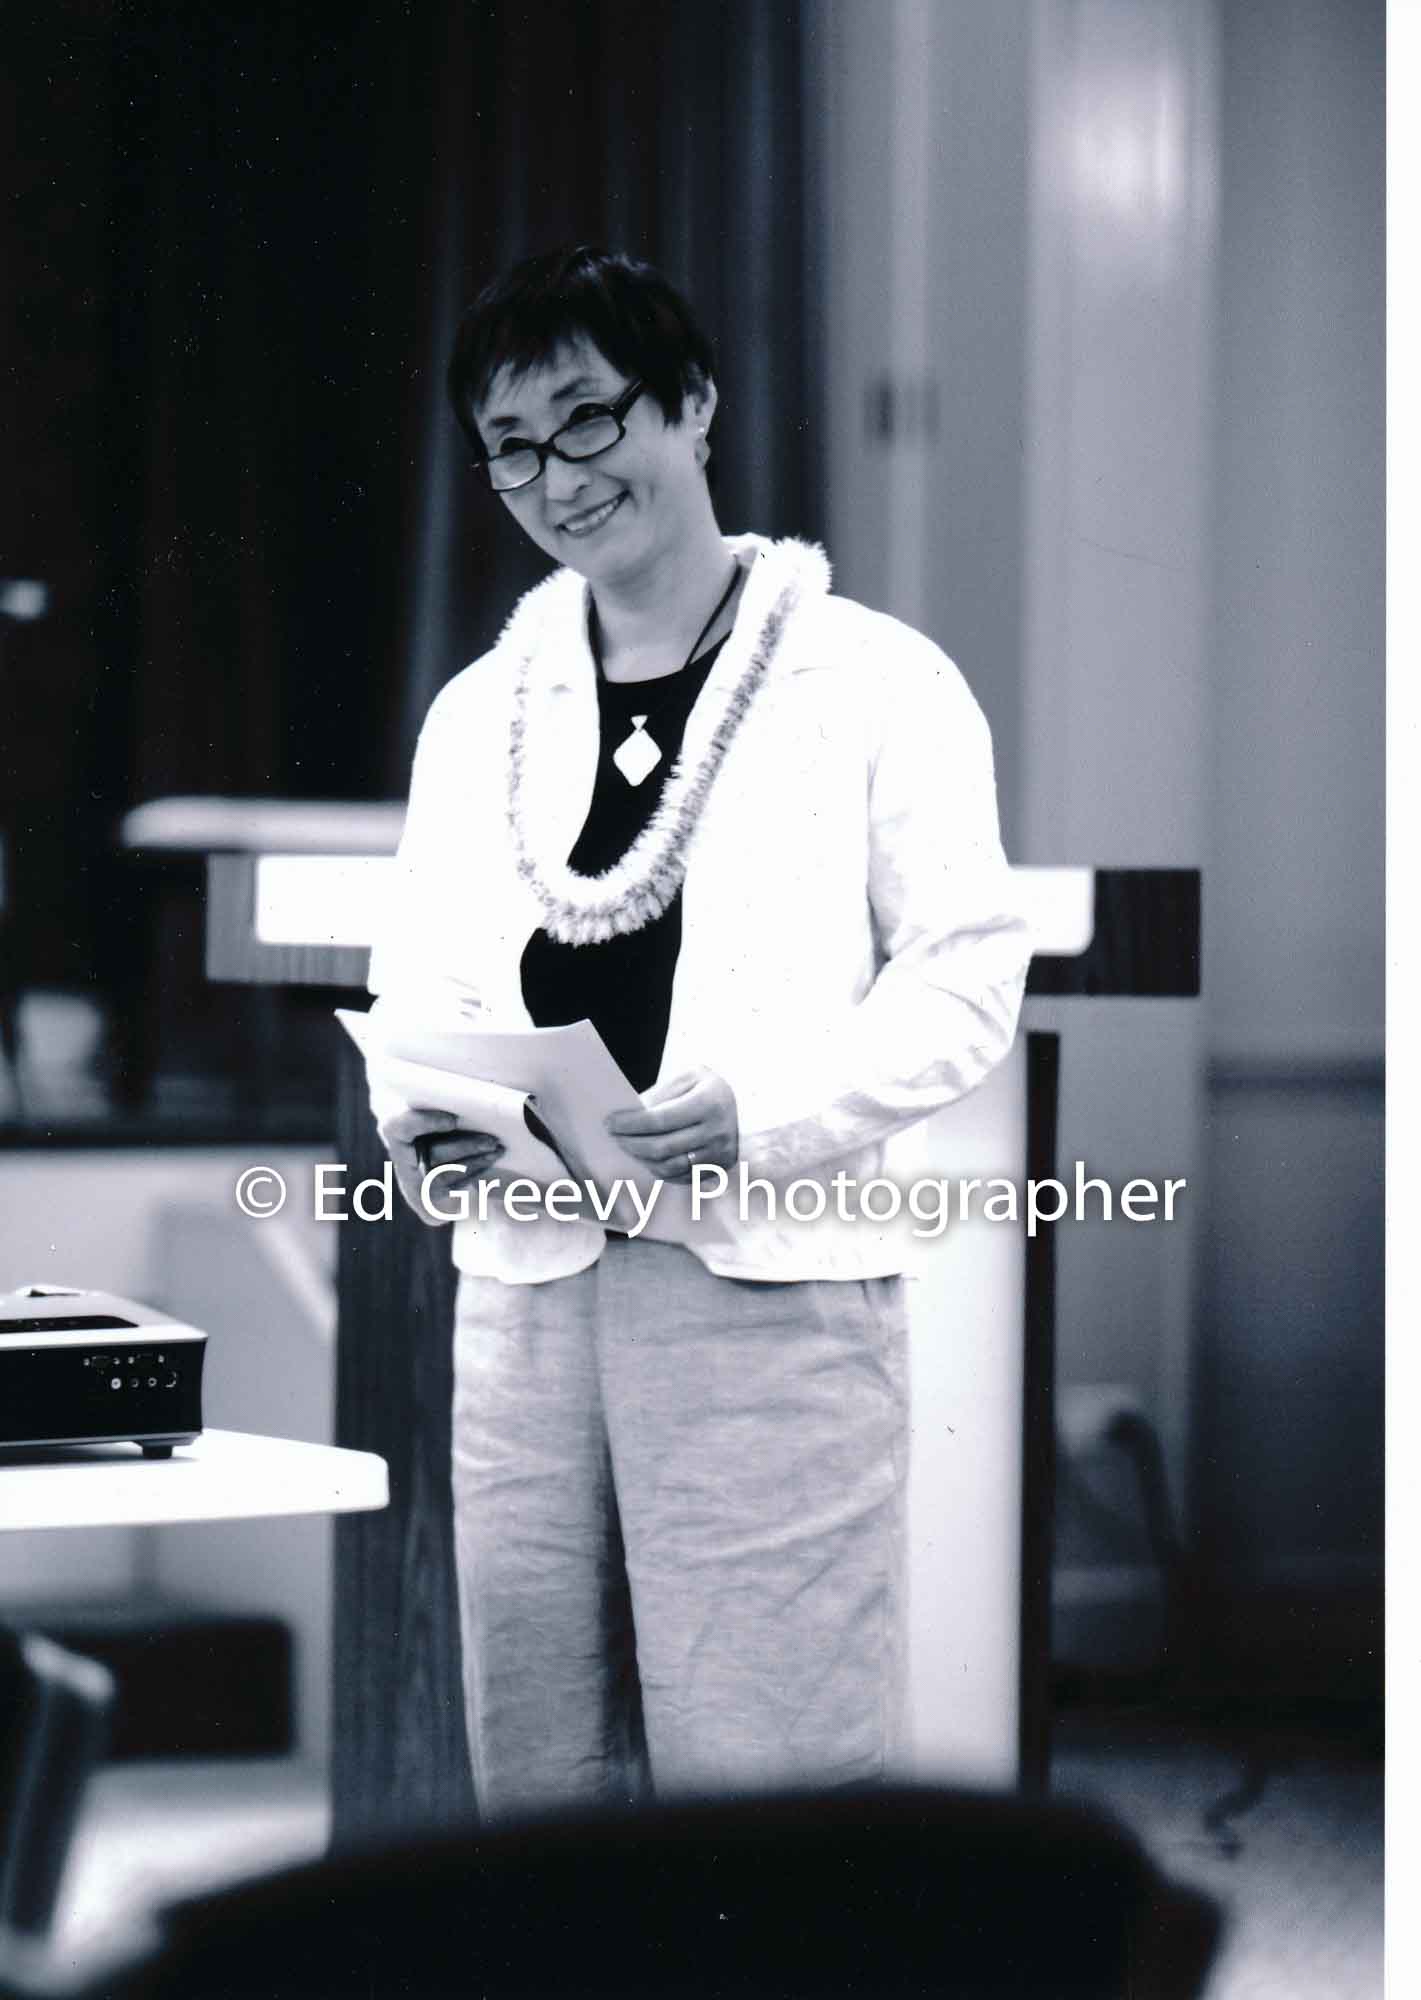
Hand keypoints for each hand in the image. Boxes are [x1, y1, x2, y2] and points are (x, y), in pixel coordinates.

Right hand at [377, 1104, 504, 1225]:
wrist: (423, 1151)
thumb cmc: (433, 1117)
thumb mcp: (431, 1106)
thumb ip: (442, 1101)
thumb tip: (471, 1095)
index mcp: (394, 1129)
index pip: (401, 1125)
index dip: (426, 1123)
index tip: (452, 1120)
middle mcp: (400, 1158)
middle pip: (434, 1154)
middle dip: (466, 1147)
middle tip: (492, 1140)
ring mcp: (414, 1183)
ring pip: (447, 1173)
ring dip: (476, 1161)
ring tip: (497, 1149)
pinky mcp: (430, 1200)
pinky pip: (455, 1186)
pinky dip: (475, 1172)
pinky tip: (490, 1160)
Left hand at [605, 1068, 738, 1183]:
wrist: (744, 1104)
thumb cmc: (707, 1088)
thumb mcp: (687, 1078)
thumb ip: (660, 1094)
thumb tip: (629, 1115)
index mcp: (709, 1102)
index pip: (660, 1120)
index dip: (631, 1124)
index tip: (610, 1123)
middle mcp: (718, 1131)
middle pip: (662, 1147)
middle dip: (631, 1144)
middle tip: (614, 1137)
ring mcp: (720, 1154)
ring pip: (669, 1167)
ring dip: (642, 1159)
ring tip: (628, 1147)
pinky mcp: (718, 1169)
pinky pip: (680, 1177)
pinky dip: (658, 1169)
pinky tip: (646, 1158)